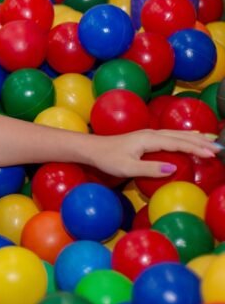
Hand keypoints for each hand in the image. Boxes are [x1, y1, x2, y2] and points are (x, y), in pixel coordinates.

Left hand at [87, 129, 221, 178]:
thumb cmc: (108, 159)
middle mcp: (151, 134)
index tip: (212, 154)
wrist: (92, 148)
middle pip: (180, 136)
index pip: (177, 143)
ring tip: (211, 140)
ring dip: (194, 137)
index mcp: (148, 139)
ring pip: (176, 134)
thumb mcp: (127, 168)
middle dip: (200, 141)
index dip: (195, 148)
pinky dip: (184, 136)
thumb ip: (150, 168)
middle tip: (219, 148)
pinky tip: (190, 137)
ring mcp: (149, 135)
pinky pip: (170, 136)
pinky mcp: (146, 138)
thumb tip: (173, 168)